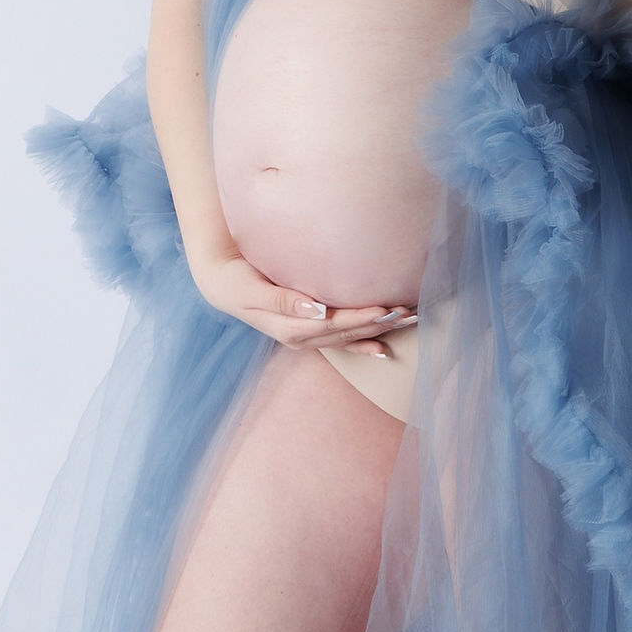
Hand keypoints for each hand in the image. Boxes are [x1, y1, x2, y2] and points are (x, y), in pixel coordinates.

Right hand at [190, 247, 417, 358]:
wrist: (224, 287)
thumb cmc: (238, 282)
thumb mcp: (252, 290)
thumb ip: (282, 300)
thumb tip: (315, 310)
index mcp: (290, 328)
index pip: (333, 325)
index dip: (359, 318)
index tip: (384, 308)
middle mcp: (302, 337)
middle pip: (347, 334)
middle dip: (378, 324)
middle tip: (408, 312)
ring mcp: (307, 337)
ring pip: (348, 339)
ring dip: (378, 331)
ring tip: (407, 321)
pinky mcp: (310, 331)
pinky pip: (341, 342)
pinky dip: (363, 345)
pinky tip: (384, 349)